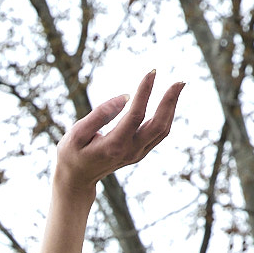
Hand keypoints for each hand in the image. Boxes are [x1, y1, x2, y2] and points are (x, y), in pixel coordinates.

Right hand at [55, 70, 183, 197]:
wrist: (77, 180)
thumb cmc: (73, 154)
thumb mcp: (77, 134)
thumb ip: (100, 115)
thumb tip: (125, 97)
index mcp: (114, 145)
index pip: (136, 115)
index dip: (145, 92)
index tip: (151, 72)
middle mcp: (130, 151)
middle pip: (159, 125)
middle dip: (170, 101)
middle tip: (180, 80)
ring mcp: (137, 154)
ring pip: (162, 130)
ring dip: (171, 107)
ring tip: (178, 86)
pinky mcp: (139, 153)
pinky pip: (158, 134)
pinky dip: (166, 116)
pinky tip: (167, 101)